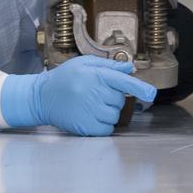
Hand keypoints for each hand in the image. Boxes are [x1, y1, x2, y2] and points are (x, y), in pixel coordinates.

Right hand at [0, 56, 155, 135]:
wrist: (41, 96)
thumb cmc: (64, 78)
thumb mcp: (84, 63)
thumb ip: (109, 65)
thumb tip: (129, 68)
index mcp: (94, 75)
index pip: (122, 81)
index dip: (139, 87)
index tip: (151, 94)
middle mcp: (92, 93)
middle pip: (120, 99)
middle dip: (113, 97)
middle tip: (96, 93)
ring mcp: (88, 111)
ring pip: (115, 115)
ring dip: (109, 111)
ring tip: (91, 104)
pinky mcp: (85, 127)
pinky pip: (107, 128)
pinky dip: (103, 124)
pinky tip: (90, 116)